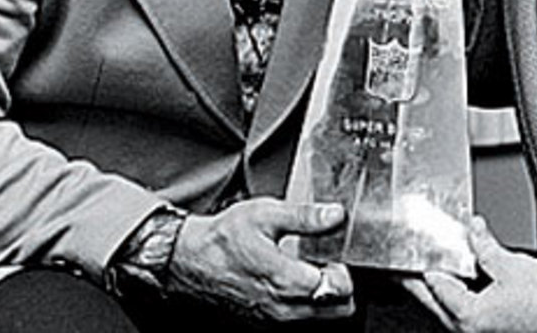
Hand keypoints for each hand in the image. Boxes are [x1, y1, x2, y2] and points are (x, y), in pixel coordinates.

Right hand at [167, 196, 353, 321]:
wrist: (192, 260)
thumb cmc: (225, 238)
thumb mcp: (266, 214)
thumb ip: (305, 217)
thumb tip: (336, 215)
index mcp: (288, 282)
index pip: (340, 290)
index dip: (344, 268)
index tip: (335, 253)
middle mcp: (284, 309)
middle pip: (337, 310)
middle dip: (338, 286)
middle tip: (325, 260)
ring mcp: (274, 320)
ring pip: (319, 317)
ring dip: (322, 295)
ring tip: (306, 267)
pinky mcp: (265, 323)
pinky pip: (298, 319)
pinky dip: (302, 302)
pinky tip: (289, 278)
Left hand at [406, 216, 536, 332]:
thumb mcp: (511, 265)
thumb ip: (484, 245)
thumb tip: (473, 229)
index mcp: (469, 316)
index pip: (432, 285)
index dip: (416, 265)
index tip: (405, 255)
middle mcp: (473, 332)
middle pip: (436, 302)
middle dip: (424, 280)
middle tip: (412, 262)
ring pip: (452, 309)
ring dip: (444, 288)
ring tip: (440, 265)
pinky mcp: (498, 331)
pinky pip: (470, 312)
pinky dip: (464, 295)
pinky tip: (469, 279)